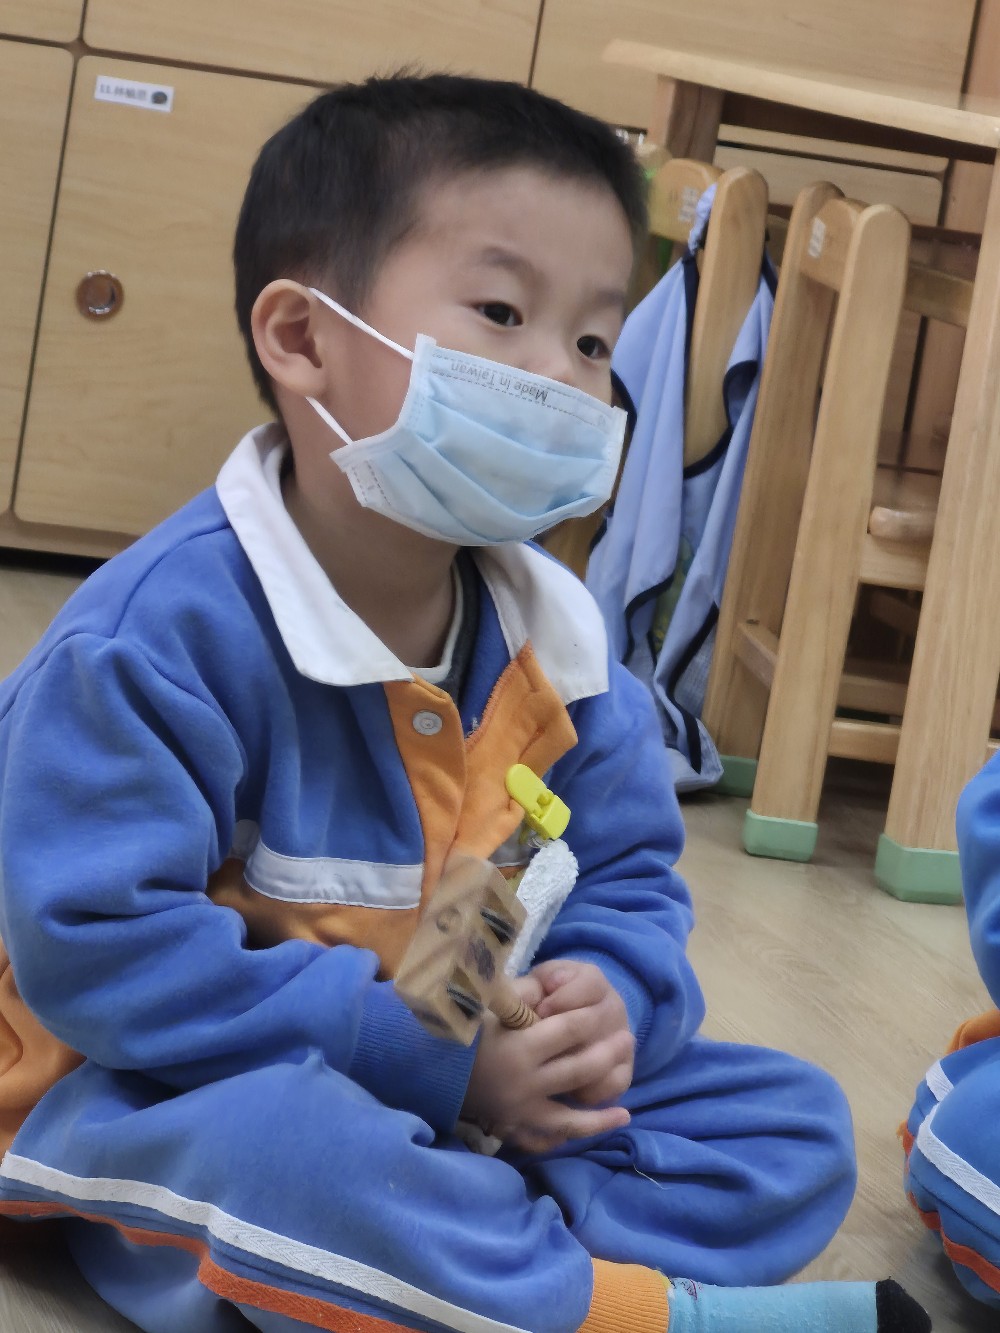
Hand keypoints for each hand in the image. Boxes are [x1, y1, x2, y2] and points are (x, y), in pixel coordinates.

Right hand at [462, 971, 630, 1153]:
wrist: (431, 1071)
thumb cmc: (463, 1032)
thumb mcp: (488, 1006)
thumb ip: (520, 995)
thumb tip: (549, 988)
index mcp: (518, 1048)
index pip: (568, 1031)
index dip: (588, 1017)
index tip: (603, 1008)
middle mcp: (526, 1083)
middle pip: (579, 1068)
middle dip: (607, 1052)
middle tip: (628, 1038)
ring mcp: (524, 1110)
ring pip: (575, 1109)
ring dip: (604, 1096)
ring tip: (628, 1090)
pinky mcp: (520, 1126)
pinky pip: (559, 1133)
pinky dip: (588, 1128)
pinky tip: (615, 1119)